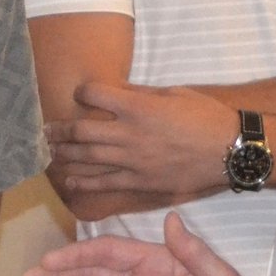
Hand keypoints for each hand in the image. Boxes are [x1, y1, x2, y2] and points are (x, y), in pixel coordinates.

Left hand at [46, 80, 238, 215]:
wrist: (230, 150)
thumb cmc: (206, 117)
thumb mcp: (174, 94)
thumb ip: (142, 95)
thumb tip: (118, 92)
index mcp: (138, 107)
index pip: (94, 94)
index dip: (83, 92)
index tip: (80, 93)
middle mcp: (129, 134)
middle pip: (82, 131)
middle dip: (60, 130)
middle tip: (46, 130)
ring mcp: (133, 161)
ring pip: (88, 158)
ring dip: (65, 155)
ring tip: (50, 152)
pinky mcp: (140, 182)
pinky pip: (105, 183)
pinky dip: (84, 182)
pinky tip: (69, 181)